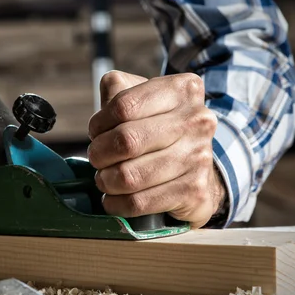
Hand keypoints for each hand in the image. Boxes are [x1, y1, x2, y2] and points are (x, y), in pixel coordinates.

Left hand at [87, 71, 226, 227]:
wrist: (197, 170)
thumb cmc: (159, 130)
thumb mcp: (143, 99)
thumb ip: (119, 90)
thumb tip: (104, 101)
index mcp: (183, 90)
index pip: (124, 105)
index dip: (99, 123)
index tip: (95, 133)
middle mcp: (197, 120)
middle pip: (126, 140)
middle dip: (99, 154)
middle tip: (97, 159)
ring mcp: (199, 157)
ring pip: (130, 175)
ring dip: (106, 180)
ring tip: (104, 179)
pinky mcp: (194, 191)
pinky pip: (139, 202)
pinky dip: (116, 204)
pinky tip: (113, 200)